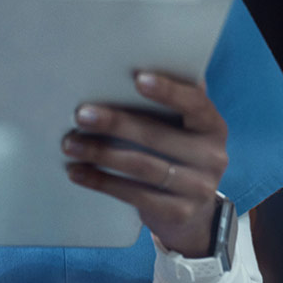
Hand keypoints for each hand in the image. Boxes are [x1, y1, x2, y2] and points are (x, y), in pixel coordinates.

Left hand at [61, 72, 229, 256]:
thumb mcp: (178, 128)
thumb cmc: (173, 152)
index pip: (194, 103)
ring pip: (141, 166)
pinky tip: (77, 172)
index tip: (138, 78)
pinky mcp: (178, 213)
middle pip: (156, 136)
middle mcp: (212, 156)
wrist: (191, 211)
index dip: (168, 91)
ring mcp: (198, 187)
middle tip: (81, 115)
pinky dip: (101, 182)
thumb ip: (164, 103)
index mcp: (211, 125)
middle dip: (115, 123)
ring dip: (100, 153)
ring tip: (70, 144)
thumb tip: (125, 69)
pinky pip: (134, 195)